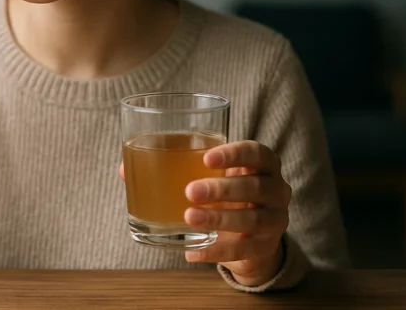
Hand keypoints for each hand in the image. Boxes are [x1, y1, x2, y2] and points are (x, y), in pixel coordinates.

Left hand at [182, 140, 289, 286]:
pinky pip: (243, 251)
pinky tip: (192, 252)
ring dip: (219, 218)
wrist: (250, 239)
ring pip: (253, 219)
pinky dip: (216, 252)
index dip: (234, 154)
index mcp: (264, 166)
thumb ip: (181, 169)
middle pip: (255, 187)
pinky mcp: (266, 248)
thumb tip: (129, 170)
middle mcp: (277, 191)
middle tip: (190, 191)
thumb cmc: (227, 196)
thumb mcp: (213, 178)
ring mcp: (276, 220)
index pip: (257, 153)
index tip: (206, 159)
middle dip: (222, 189)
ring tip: (190, 217)